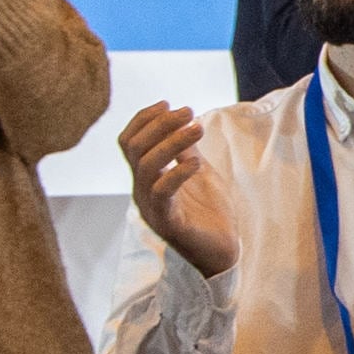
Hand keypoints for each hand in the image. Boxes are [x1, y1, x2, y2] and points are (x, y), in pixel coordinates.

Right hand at [119, 102, 237, 277]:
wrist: (224, 250)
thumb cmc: (210, 212)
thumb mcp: (198, 171)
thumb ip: (186, 149)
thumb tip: (180, 119)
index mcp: (146, 177)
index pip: (129, 141)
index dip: (144, 118)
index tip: (168, 103)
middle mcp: (142, 191)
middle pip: (134, 148)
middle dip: (160, 124)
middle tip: (188, 112)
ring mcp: (152, 207)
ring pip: (147, 166)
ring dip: (173, 141)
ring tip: (197, 128)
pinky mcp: (167, 223)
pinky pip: (162, 193)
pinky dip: (178, 172)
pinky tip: (196, 162)